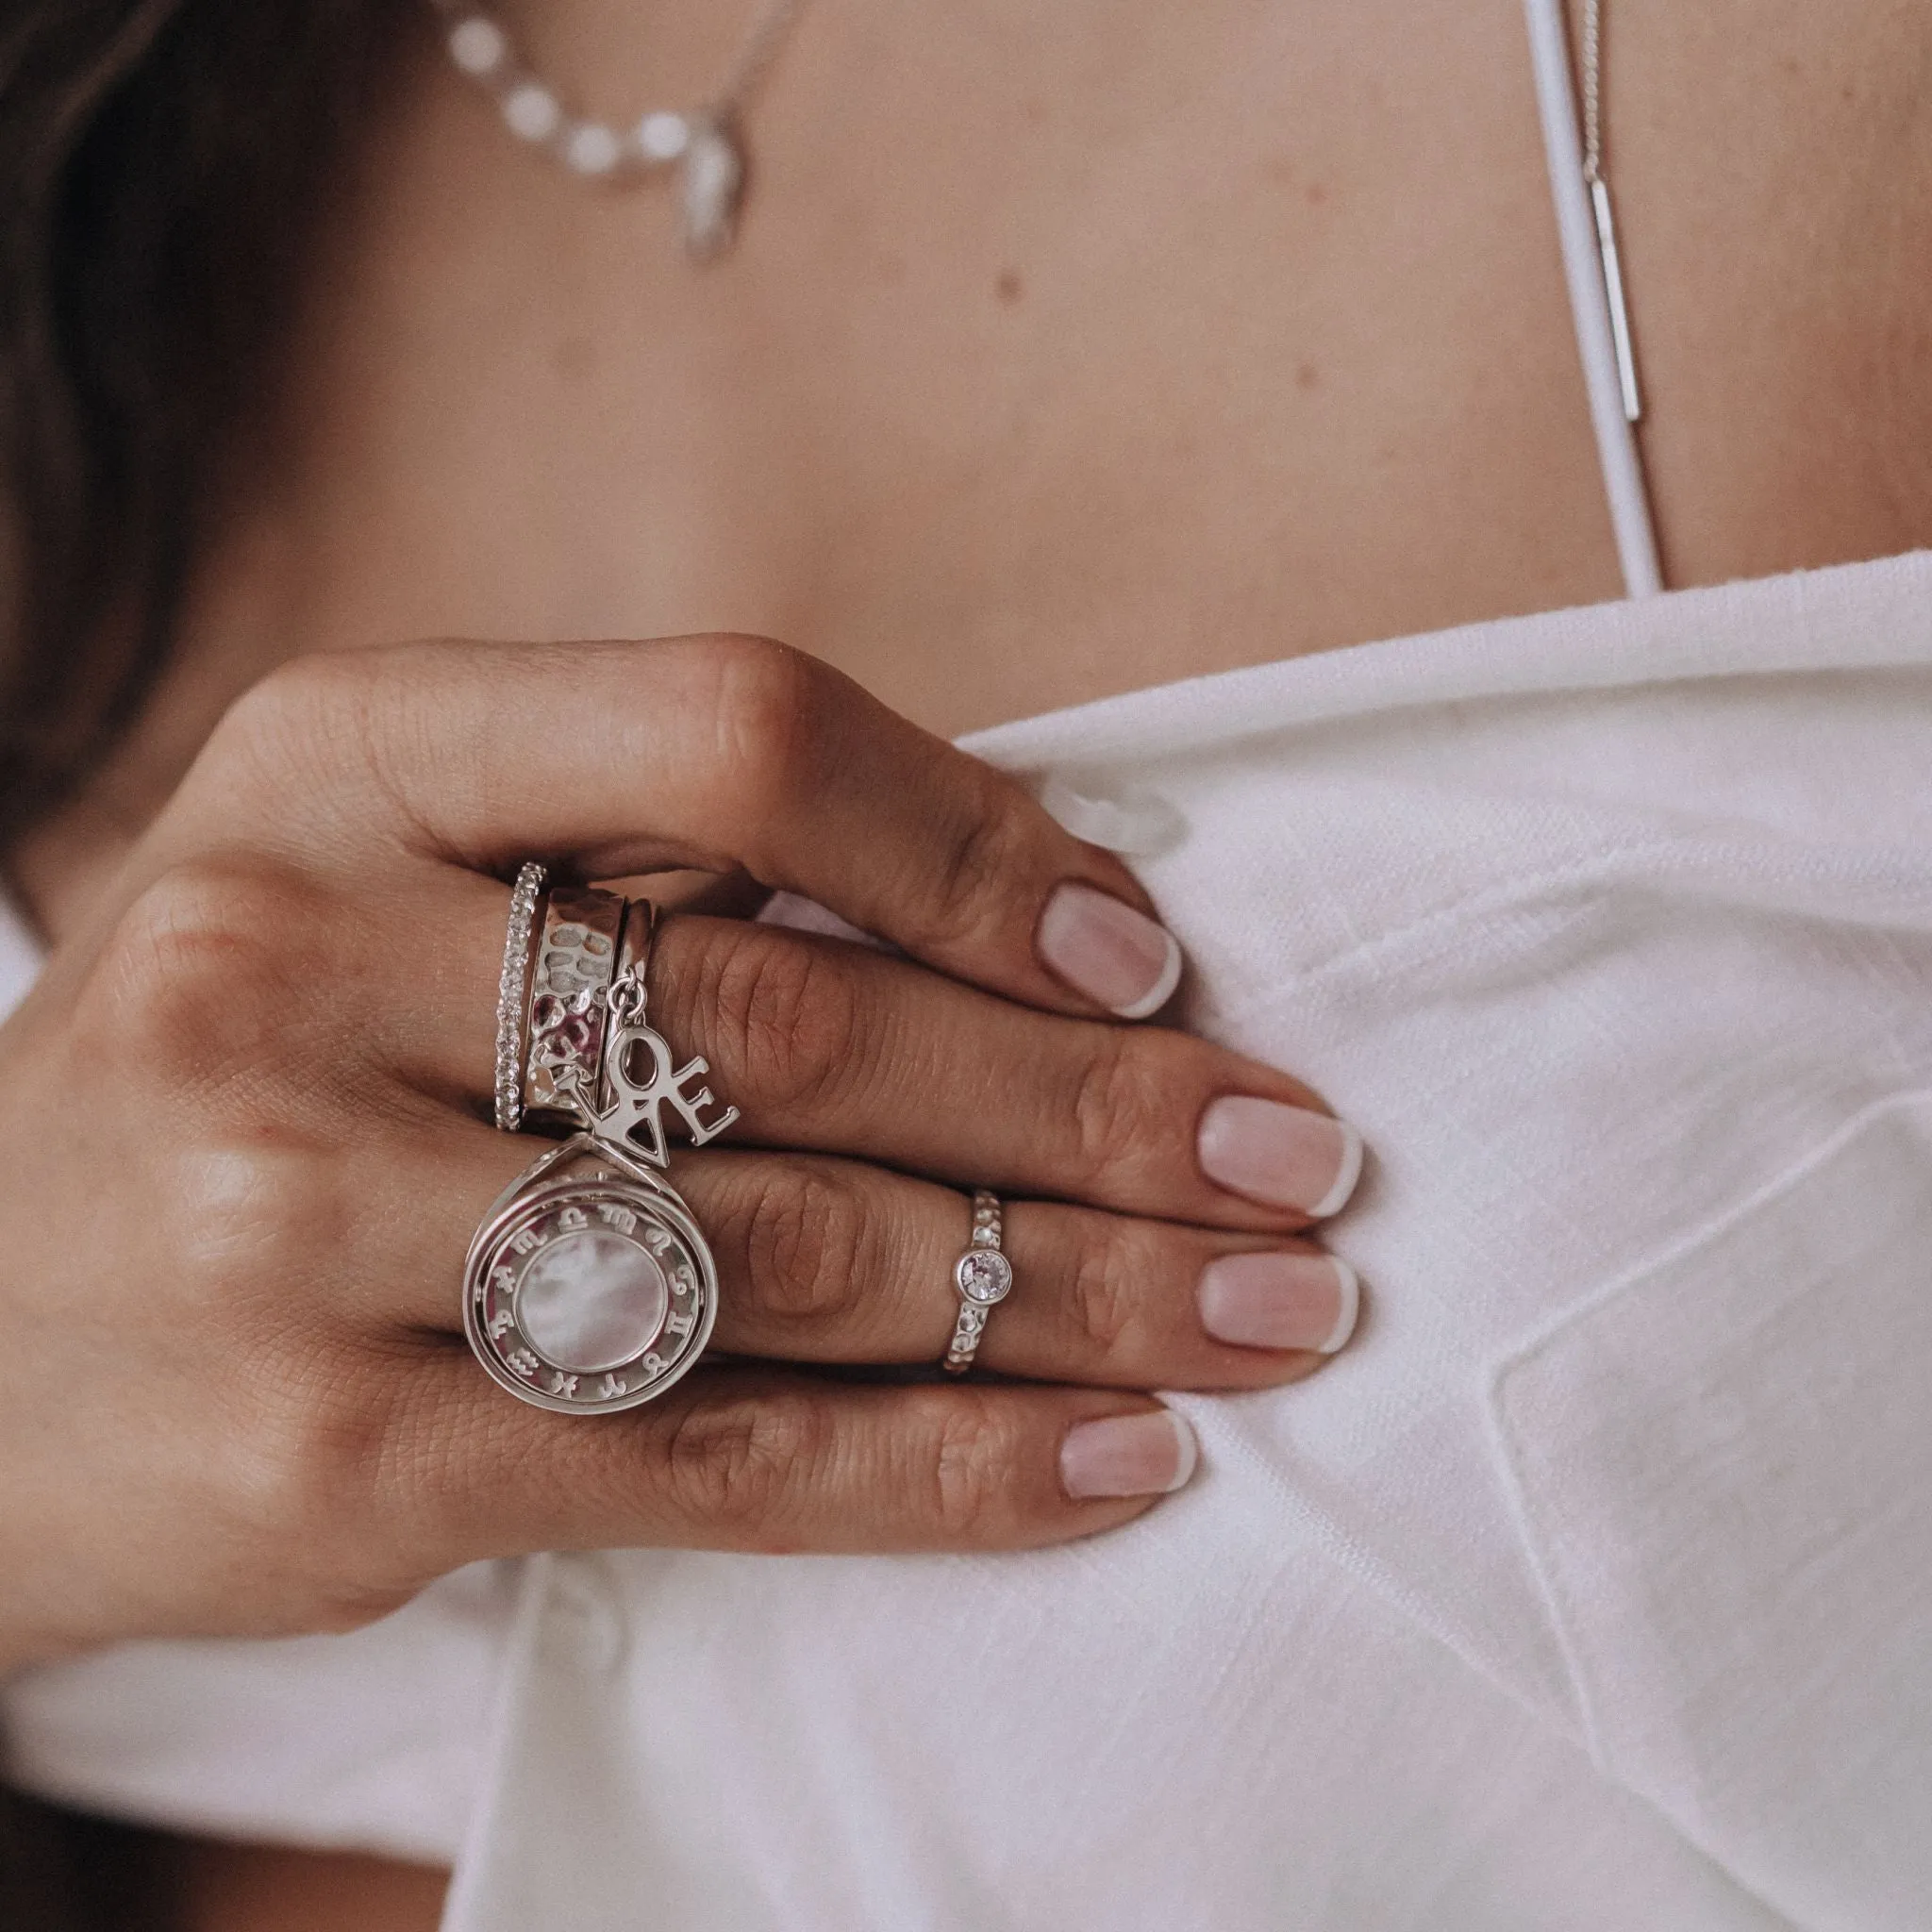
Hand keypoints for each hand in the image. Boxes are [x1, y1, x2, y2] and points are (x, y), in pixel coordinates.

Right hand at [0, 636, 1361, 1670]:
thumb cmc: (242, 1073)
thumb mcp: (383, 881)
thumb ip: (650, 868)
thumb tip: (1037, 916)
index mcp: (341, 755)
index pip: (733, 729)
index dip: (972, 842)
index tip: (1147, 951)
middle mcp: (296, 955)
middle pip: (792, 1017)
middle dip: (1090, 1097)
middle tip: (1294, 1154)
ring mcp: (299, 1212)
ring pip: (793, 1250)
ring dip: (1075, 1290)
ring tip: (1265, 1310)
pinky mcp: (339, 1457)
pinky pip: (722, 1456)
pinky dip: (949, 1467)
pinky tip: (1118, 1462)